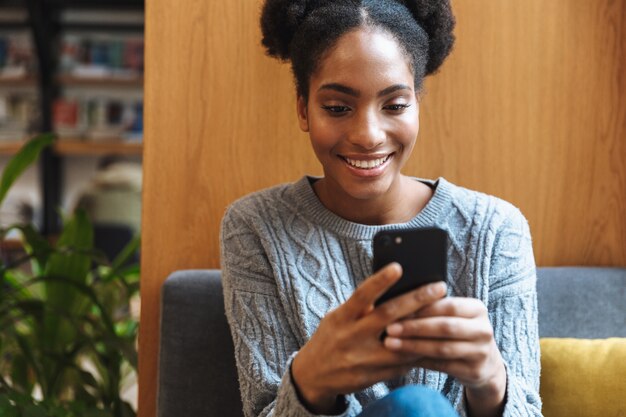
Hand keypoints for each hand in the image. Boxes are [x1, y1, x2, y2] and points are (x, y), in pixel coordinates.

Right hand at [291, 263, 446, 413]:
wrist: (314, 375)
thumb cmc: (332, 337)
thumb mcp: (338, 317)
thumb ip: (361, 307)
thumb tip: (393, 289)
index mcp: (341, 318)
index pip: (361, 295)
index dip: (379, 281)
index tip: (398, 267)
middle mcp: (351, 337)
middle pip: (388, 316)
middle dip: (416, 300)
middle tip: (439, 287)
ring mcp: (362, 359)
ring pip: (401, 343)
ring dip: (424, 330)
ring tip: (445, 315)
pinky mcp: (372, 377)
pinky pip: (401, 364)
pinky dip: (417, 352)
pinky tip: (431, 342)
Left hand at [383, 296, 506, 416]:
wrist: (485, 362)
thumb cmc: (459, 331)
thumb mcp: (455, 316)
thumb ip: (434, 308)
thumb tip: (397, 300)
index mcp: (477, 309)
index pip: (448, 305)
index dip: (422, 307)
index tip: (397, 308)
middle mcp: (483, 330)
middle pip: (445, 327)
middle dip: (414, 327)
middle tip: (389, 328)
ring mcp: (481, 352)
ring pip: (442, 348)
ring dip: (413, 346)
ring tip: (391, 343)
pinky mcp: (474, 372)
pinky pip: (441, 365)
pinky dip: (420, 360)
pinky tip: (402, 357)